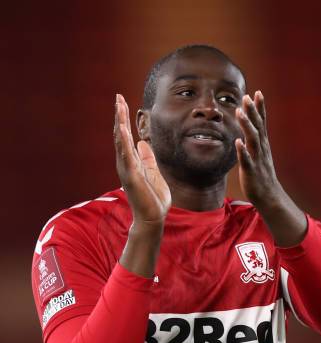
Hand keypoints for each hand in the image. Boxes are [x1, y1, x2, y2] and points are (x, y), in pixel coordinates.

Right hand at [114, 94, 170, 223]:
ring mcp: (126, 170)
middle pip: (120, 135)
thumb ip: (147, 158)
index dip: (123, 118)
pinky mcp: (131, 177)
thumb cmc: (153, 198)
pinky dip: (123, 142)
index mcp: (132, 162)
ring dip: (119, 123)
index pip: (126, 136)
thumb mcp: (153, 172)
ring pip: (120, 142)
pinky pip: (126, 156)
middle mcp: (126, 163)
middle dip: (119, 116)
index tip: (122, 101)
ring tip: (118, 106)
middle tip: (118, 97)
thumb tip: (143, 143)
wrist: (153, 217)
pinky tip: (121, 129)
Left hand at [235, 91, 280, 210]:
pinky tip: (237, 142)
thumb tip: (251, 127)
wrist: (269, 197)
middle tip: (246, 96)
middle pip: (258, 127)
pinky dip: (243, 151)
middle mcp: (262, 149)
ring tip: (240, 112)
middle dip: (253, 111)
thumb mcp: (260, 154)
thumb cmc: (262, 175)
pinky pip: (247, 160)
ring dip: (247, 126)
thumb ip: (255, 140)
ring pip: (252, 140)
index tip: (257, 92)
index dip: (260, 108)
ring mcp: (257, 160)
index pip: (262, 122)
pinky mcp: (251, 172)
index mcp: (263, 144)